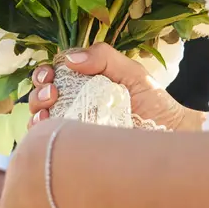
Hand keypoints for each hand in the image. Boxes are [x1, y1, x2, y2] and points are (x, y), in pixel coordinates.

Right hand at [27, 43, 200, 130]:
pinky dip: (41, 134)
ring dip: (37, 109)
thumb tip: (70, 59)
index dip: (46, 73)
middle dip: (39, 90)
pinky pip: (50, 142)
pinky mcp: (78, 149)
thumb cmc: (154, 103)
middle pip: (42, 94)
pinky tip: (48, 128)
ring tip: (50, 107)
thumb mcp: (132, 73)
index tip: (51, 75)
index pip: (55, 74)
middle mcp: (76, 104)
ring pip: (41, 117)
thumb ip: (104, 58)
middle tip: (52, 92)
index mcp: (86, 83)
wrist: (171, 135)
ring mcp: (76, 127)